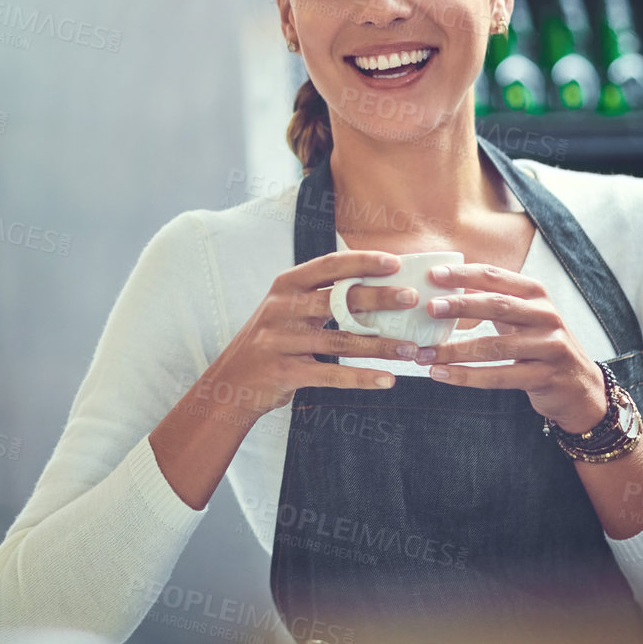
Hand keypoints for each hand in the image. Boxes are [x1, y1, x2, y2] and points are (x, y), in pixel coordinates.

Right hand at [194, 250, 423, 426]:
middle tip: (412, 299)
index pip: (329, 266)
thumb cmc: (270, 341)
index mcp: (285, 287)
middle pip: (338, 300)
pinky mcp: (285, 371)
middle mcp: (282, 309)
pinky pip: (330, 375)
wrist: (231, 382)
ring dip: (380, 346)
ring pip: (341, 341)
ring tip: (411, 349)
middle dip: (379, 297)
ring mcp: (281, 341)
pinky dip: (361, 378)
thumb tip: (374, 286)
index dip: (363, 262)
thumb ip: (319, 297)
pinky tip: (387, 380)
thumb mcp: (286, 310)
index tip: (395, 262)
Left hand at [417, 262, 606, 432]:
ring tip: (422, 353)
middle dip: (461, 305)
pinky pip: (499, 376)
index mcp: (536, 294)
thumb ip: (492, 300)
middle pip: (498, 305)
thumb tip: (442, 286)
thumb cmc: (538, 344)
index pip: (497, 277)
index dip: (464, 274)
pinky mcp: (545, 376)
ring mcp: (549, 347)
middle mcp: (546, 316)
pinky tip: (440, 374)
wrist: (579, 386)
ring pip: (494, 347)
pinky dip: (466, 377)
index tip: (433, 274)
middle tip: (429, 307)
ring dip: (454, 351)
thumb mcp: (522, 316)